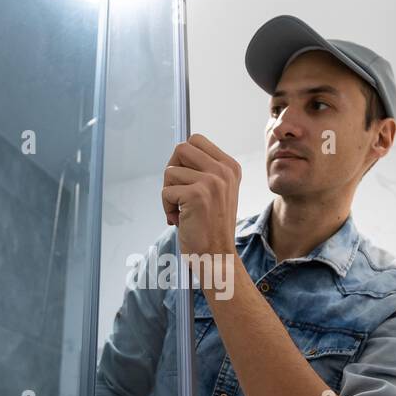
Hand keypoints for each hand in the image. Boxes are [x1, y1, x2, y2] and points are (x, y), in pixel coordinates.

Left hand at [161, 134, 240, 257]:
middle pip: (181, 148)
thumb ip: (204, 170)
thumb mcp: (217, 191)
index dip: (182, 159)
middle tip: (178, 192)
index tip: (185, 180)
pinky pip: (166, 192)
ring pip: (170, 172)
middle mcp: (224, 170)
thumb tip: (177, 152)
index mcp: (230, 166)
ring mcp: (212, 181)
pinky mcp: (197, 195)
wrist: (217, 255)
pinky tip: (180, 220)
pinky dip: (167, 207)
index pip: (196, 140)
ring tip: (182, 211)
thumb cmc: (211, 226)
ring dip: (169, 194)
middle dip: (172, 171)